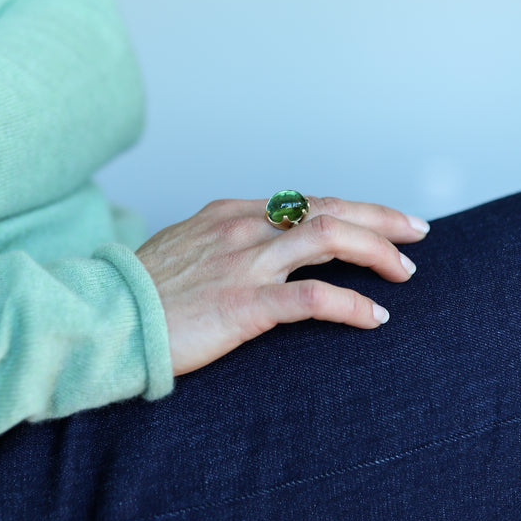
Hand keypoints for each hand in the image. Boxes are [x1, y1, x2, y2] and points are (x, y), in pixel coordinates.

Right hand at [136, 196, 428, 375]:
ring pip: (331, 238)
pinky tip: (374, 318)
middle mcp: (243, 229)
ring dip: (377, 253)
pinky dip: (352, 305)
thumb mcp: (182, 250)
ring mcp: (245, 263)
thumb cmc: (136, 293)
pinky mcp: (244, 303)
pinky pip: (315, 299)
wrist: (102, 317)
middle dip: (381, 219)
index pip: (305, 202)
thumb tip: (251, 253)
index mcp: (229, 214)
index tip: (382, 221)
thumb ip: (220, 244)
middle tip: (417, 232)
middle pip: (329, 210)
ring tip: (404, 272)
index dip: (351, 210)